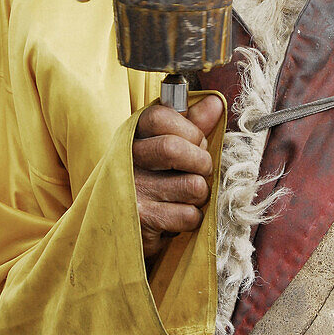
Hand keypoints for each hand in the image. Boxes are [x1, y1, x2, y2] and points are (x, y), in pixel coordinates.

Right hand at [132, 94, 223, 260]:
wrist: (118, 232)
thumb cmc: (153, 182)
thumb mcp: (167, 149)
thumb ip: (192, 125)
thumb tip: (215, 102)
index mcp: (132, 135)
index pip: (160, 117)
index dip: (190, 130)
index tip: (195, 143)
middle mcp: (126, 159)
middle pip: (174, 149)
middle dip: (201, 163)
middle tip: (199, 172)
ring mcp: (132, 190)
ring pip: (192, 186)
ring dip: (199, 196)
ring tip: (185, 198)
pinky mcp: (141, 220)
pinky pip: (189, 215)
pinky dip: (191, 219)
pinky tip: (175, 218)